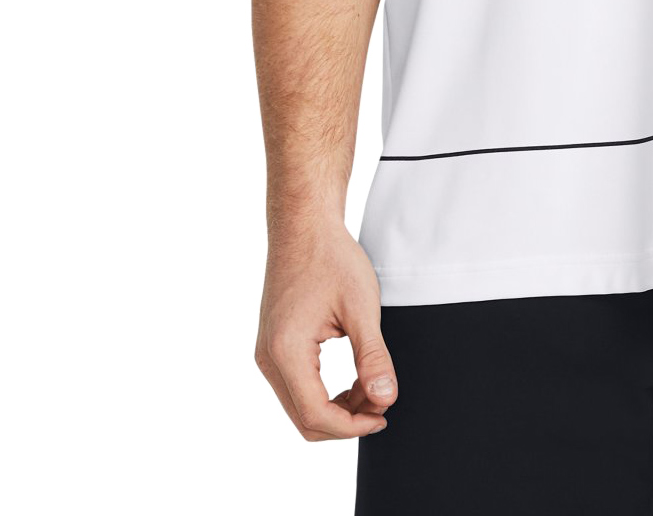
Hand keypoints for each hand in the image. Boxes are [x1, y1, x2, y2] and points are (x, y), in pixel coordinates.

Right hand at [255, 221, 397, 440]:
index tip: (383, 416)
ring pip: (300, 406)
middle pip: (304, 419)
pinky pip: (297, 386)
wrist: (304, 227)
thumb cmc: (331, 258)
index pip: (315, 414)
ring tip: (372, 387)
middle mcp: (268, 358)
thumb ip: (373, 357)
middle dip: (346, 420)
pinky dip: (325, 391)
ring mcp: (267, 353)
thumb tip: (385, 399)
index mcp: (286, 351)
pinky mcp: (273, 347)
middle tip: (382, 403)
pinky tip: (354, 379)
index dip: (352, 426)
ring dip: (337, 407)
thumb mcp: (361, 307)